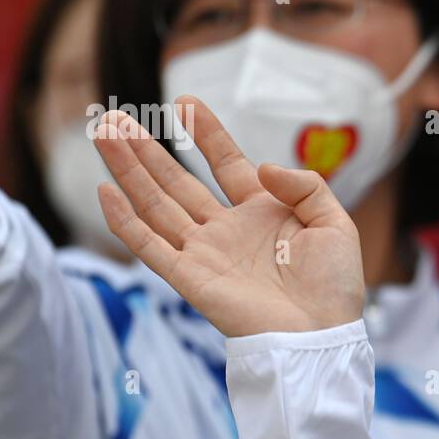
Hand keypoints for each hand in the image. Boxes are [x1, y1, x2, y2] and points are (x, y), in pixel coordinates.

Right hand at [93, 95, 365, 337]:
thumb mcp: (335, 223)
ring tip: (103, 132)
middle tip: (116, 117)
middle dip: (146, 150)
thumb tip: (263, 167)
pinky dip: (125, 221)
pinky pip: (149, 246)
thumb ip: (306, 186)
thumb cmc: (335, 287)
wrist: (323, 336)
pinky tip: (104, 191)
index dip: (207, 134)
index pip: (226, 164)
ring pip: (155, 205)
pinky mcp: (190, 279)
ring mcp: (205, 254)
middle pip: (177, 182)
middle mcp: (227, 230)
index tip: (186, 103)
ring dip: (128, 170)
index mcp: (262, 214)